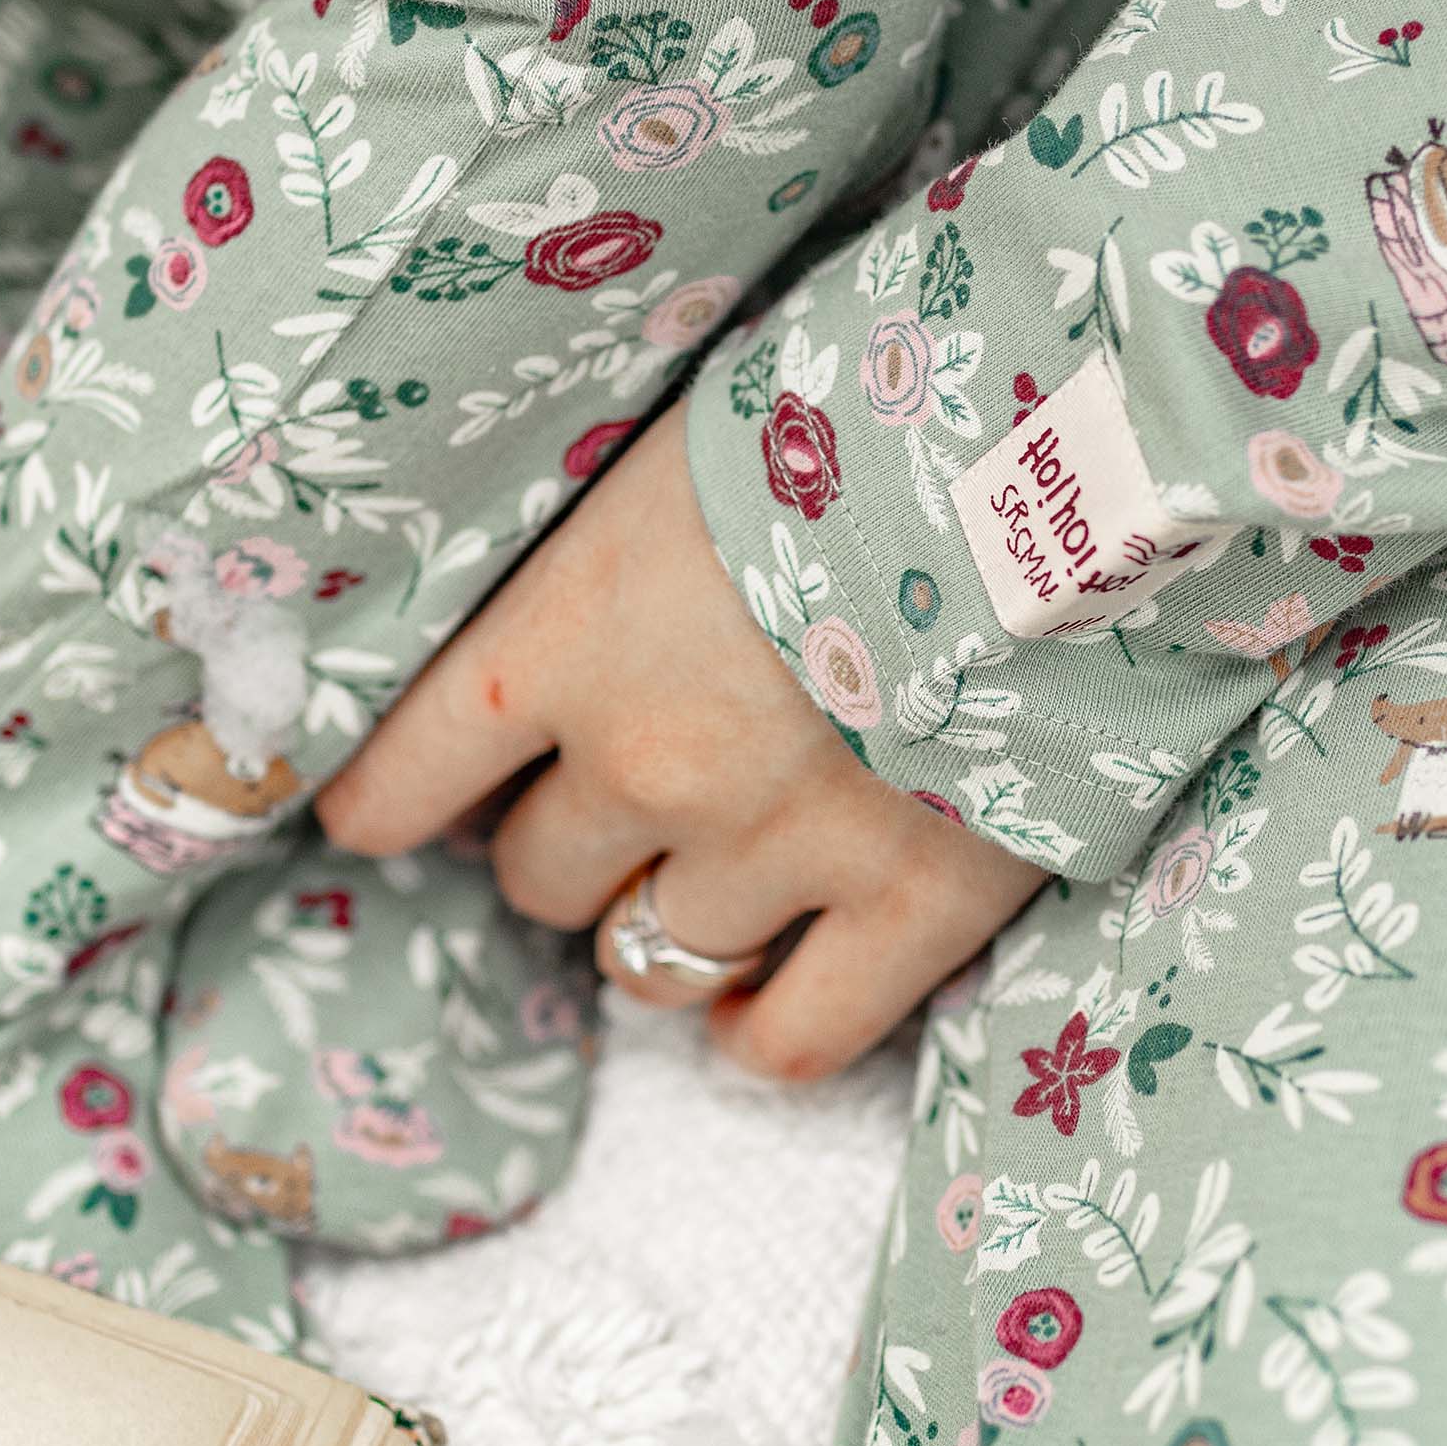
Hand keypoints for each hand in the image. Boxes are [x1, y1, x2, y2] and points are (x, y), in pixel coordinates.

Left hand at [318, 406, 1045, 1081]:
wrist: (1064, 438)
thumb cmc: (862, 406)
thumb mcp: (675, 450)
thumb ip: (596, 559)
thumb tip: (561, 617)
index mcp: (566, 639)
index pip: (410, 772)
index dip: (386, 803)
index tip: (382, 812)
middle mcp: (647, 763)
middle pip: (540, 875)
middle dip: (567, 842)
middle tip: (621, 797)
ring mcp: (778, 847)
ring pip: (649, 960)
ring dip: (662, 923)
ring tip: (712, 871)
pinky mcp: (914, 901)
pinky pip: (796, 1038)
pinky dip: (760, 1033)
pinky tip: (756, 1002)